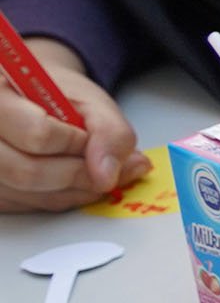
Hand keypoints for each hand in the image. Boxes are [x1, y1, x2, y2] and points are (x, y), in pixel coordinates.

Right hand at [0, 39, 143, 212]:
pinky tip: (70, 179)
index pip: (36, 134)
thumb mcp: (91, 102)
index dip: (75, 143)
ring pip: (28, 194)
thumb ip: (109, 132)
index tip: (92, 139)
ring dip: (73, 190)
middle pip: (26, 172)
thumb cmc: (57, 97)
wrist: (33, 100)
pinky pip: (26, 205)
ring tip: (95, 172)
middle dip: (77, 175)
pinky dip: (58, 197)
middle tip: (106, 169)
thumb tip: (106, 176)